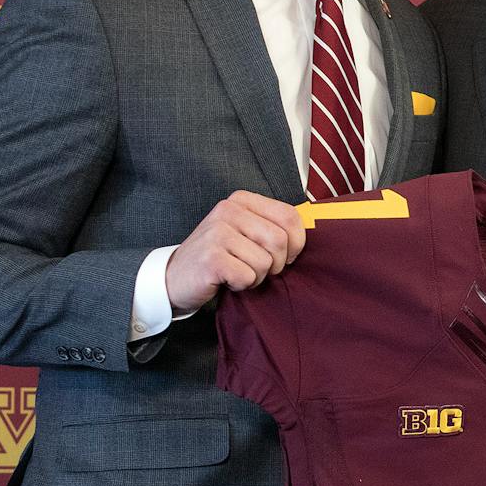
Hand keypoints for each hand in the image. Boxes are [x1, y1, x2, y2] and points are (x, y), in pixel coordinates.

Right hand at [166, 191, 306, 312]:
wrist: (175, 277)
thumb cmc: (220, 257)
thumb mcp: (247, 232)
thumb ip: (273, 227)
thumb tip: (310, 231)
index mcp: (242, 200)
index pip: (290, 216)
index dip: (296, 243)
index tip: (285, 256)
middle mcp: (228, 210)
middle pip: (280, 240)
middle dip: (276, 264)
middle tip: (258, 269)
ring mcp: (217, 232)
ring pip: (266, 262)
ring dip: (257, 276)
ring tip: (237, 272)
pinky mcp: (211, 257)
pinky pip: (248, 276)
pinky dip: (242, 285)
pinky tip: (226, 279)